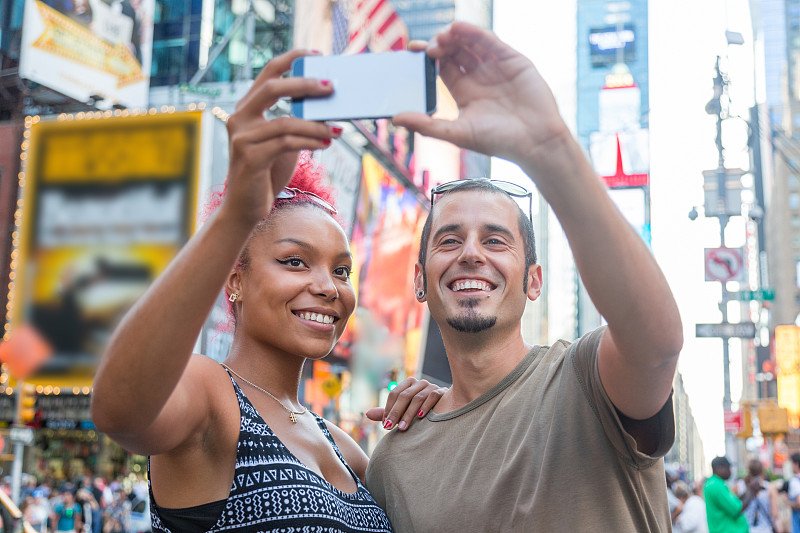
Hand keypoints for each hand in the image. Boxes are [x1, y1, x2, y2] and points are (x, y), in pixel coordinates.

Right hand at [222, 49, 339, 225]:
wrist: (245, 208)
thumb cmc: (267, 173)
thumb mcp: (283, 142)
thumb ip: (295, 122)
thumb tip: (327, 106)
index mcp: (247, 109)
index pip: (268, 73)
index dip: (292, 59)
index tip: (317, 55)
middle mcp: (239, 118)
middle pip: (272, 88)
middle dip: (304, 84)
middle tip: (331, 87)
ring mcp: (242, 138)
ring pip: (285, 122)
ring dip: (315, 124)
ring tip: (337, 129)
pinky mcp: (250, 157)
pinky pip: (286, 143)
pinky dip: (310, 141)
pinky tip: (326, 143)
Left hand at [365, 377, 446, 430]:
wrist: (445, 409)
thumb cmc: (419, 411)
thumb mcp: (402, 412)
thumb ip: (387, 413)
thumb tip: (367, 414)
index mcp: (408, 384)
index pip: (394, 394)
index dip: (389, 409)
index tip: (385, 425)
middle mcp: (419, 382)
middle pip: (404, 396)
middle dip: (396, 413)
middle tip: (390, 428)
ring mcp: (431, 386)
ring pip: (417, 397)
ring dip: (409, 413)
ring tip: (403, 427)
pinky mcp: (443, 391)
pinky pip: (433, 396)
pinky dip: (426, 406)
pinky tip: (421, 417)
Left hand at [392, 22, 570, 165]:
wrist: (536, 142)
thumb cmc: (499, 142)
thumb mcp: (457, 133)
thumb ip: (427, 125)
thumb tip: (396, 119)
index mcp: (465, 92)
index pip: (442, 67)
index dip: (428, 57)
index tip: (412, 50)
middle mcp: (479, 77)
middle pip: (454, 51)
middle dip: (440, 44)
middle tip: (428, 46)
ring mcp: (496, 67)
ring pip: (471, 43)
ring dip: (454, 36)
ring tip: (441, 36)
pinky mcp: (513, 60)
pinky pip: (489, 41)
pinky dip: (473, 32)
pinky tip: (458, 29)